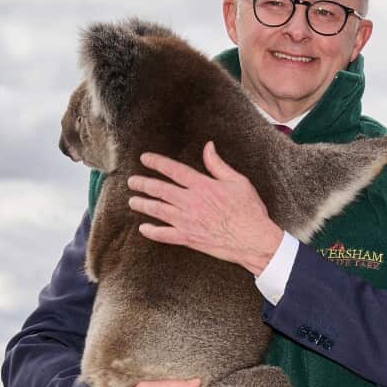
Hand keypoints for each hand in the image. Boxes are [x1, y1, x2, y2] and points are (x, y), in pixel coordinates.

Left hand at [128, 141, 283, 275]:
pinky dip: (152, 232)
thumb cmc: (249, 210)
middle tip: (132, 181)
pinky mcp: (189, 238)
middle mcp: (191, 202)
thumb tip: (208, 147)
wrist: (254, 239)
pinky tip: (144, 228)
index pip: (174, 170)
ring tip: (133, 201)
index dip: (157, 162)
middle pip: (160, 189)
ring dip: (142, 204)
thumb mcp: (238, 181)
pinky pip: (164, 235)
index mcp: (203, 185)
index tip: (144, 158)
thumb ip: (218, 164)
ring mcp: (188, 221)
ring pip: (157, 210)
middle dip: (142, 184)